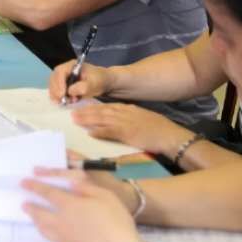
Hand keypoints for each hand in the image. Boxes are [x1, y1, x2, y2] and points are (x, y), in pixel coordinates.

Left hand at [22, 169, 143, 241]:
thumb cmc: (115, 221)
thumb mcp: (105, 196)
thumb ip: (86, 188)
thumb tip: (70, 183)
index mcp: (69, 205)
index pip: (47, 193)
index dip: (35, 186)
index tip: (24, 182)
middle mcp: (61, 222)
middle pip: (40, 213)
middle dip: (30, 207)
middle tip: (23, 204)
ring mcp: (64, 239)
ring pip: (44, 229)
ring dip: (37, 222)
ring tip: (34, 219)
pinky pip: (54, 240)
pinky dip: (48, 235)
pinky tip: (52, 235)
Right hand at [48, 61, 113, 102]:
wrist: (104, 83)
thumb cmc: (100, 80)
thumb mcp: (94, 83)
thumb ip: (83, 87)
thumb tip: (70, 91)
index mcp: (73, 65)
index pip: (61, 71)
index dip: (59, 83)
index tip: (62, 94)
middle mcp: (66, 70)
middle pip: (54, 78)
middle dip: (56, 90)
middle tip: (61, 101)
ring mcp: (64, 78)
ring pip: (53, 85)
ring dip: (57, 95)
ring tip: (66, 102)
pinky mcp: (64, 85)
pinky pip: (57, 91)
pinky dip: (59, 97)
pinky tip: (67, 102)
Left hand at [73, 103, 193, 159]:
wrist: (169, 135)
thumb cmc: (158, 129)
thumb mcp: (141, 118)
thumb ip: (128, 118)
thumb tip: (116, 122)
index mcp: (128, 109)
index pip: (106, 106)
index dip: (93, 107)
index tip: (81, 108)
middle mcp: (124, 113)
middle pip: (101, 111)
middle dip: (85, 112)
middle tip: (72, 113)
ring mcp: (125, 122)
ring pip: (102, 119)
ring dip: (88, 120)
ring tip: (75, 120)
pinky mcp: (127, 133)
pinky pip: (110, 132)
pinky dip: (99, 132)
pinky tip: (90, 133)